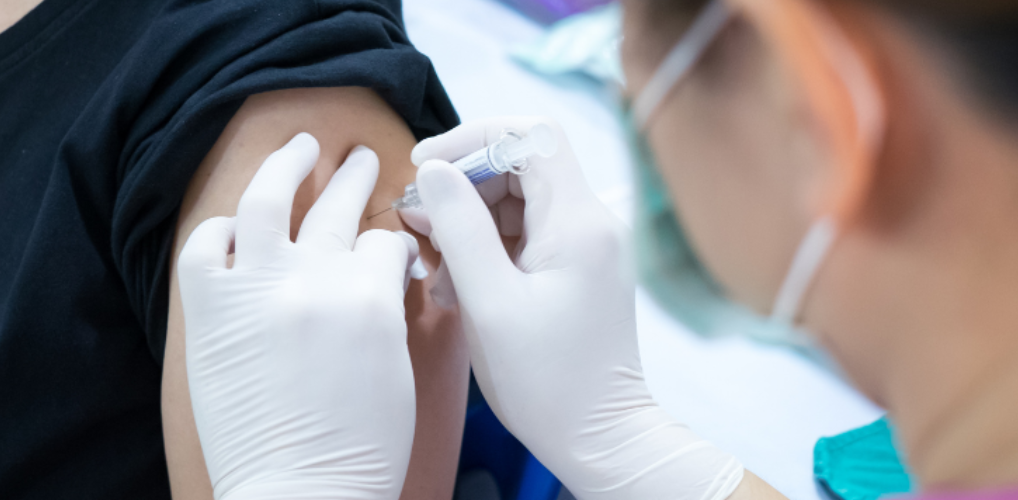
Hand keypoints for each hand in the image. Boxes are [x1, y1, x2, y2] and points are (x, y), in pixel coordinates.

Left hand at [178, 133, 418, 499]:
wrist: (301, 494)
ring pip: (270, 197)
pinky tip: (234, 222)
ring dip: (288, 164)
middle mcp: (316, 278)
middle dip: (355, 177)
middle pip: (339, 206)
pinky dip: (219, 227)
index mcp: (372, 296)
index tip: (390, 245)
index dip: (392, 239)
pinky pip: (206, 245)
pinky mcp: (211, 310)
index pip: (385, 240)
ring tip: (301, 145)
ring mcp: (258, 288)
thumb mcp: (400, 369)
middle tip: (361, 159)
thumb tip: (383, 274)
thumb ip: (389, 308)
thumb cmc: (360, 449)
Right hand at [411, 118, 743, 499]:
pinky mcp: (576, 271)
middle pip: (520, 165)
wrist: (599, 438)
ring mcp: (586, 247)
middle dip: (463, 185)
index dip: (473, 138)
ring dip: (469, 223)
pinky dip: (486, 249)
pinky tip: (456, 287)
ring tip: (435, 268)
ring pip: (518, 202)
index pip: (530, 135)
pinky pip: (525, 236)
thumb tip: (435, 171)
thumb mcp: (489, 303)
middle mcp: (591, 223)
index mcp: (578, 222)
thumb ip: (460, 229)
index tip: (426, 166)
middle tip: (418, 221)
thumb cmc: (547, 382)